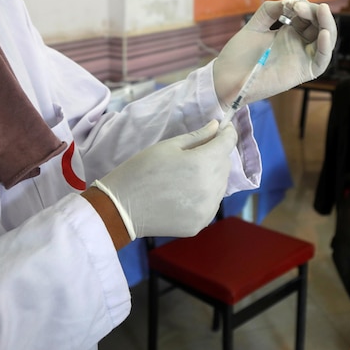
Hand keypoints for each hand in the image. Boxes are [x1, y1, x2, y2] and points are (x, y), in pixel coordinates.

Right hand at [91, 120, 235, 238]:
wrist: (121, 207)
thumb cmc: (141, 169)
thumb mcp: (168, 146)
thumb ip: (198, 136)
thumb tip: (216, 126)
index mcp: (203, 163)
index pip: (228, 143)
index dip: (228, 132)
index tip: (223, 128)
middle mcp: (211, 187)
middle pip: (225, 164)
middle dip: (217, 154)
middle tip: (198, 151)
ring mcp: (208, 208)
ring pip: (221, 184)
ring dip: (212, 175)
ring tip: (189, 173)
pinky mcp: (201, 223)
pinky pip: (212, 202)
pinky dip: (205, 194)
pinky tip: (186, 192)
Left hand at [213, 0, 336, 107]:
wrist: (228, 77)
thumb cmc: (239, 54)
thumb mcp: (255, 26)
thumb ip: (270, 11)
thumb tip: (288, 1)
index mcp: (289, 32)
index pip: (307, 16)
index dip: (304, 6)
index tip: (291, 2)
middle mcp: (299, 44)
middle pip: (319, 25)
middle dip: (314, 12)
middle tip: (299, 6)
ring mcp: (303, 57)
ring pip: (326, 40)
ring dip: (327, 23)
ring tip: (321, 9)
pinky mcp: (304, 72)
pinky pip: (322, 60)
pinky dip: (325, 46)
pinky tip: (323, 33)